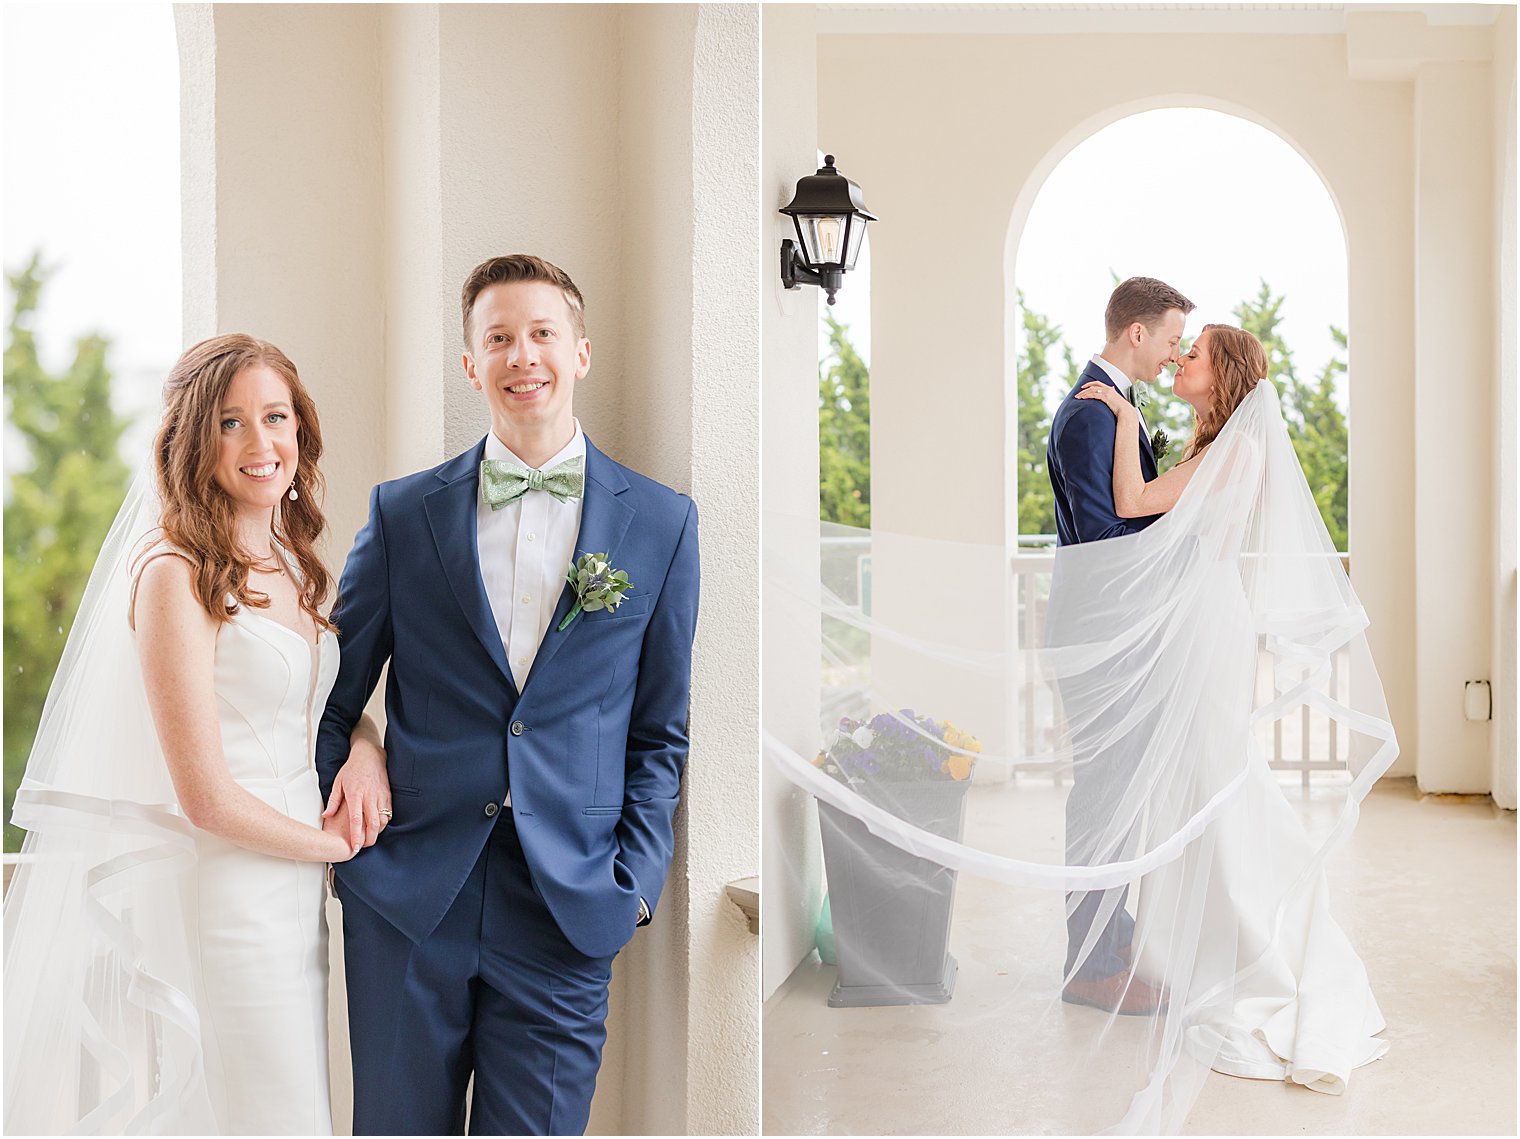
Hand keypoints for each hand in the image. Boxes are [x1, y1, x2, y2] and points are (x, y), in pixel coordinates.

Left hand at [322, 732, 390, 853]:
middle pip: (373, 824)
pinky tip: (377, 826)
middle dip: (369, 839)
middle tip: (363, 846)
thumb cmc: (353, 769)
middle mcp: (370, 797)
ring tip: (369, 837)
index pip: (356, 820)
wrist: (370, 756)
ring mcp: (381, 796)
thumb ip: (333, 801)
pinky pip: (389, 814)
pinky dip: (384, 823)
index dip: (355, 836)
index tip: (354, 848)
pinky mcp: (388, 796)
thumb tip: (327, 816)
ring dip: (377, 832)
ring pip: (383, 820)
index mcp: (355, 794)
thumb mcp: (338, 783)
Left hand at [1075, 381, 1136, 420]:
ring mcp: (1107, 392)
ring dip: (1084, 393)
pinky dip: (1087, 396)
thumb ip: (1112, 395)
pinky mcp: (1105, 397)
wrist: (1125, 411)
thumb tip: (1112, 391)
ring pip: (1092, 390)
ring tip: (1078, 397)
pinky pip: (1094, 395)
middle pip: (1093, 386)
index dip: (1089, 384)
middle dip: (1084, 389)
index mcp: (1110, 388)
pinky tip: (1083, 398)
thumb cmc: (1120, 408)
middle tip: (1078, 394)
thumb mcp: (1115, 400)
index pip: (1097, 383)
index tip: (1083, 387)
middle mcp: (1108, 389)